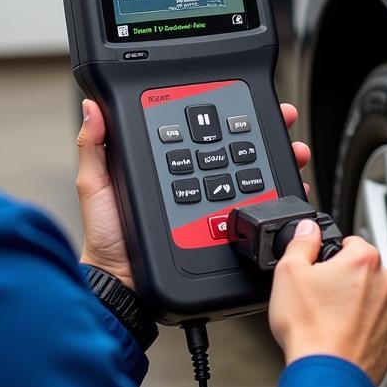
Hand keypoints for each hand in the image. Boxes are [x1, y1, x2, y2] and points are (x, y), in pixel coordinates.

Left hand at [76, 99, 312, 289]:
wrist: (124, 288)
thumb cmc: (107, 241)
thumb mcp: (97, 187)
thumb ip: (94, 147)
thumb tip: (92, 109)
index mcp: (167, 168)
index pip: (201, 132)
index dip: (224, 114)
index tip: (243, 98)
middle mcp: (194, 183)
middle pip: (236, 150)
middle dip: (265, 132)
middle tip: (283, 118)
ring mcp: (213, 207)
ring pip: (253, 177)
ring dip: (278, 161)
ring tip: (294, 150)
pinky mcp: (227, 232)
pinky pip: (256, 212)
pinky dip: (277, 200)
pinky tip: (290, 189)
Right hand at [268, 222, 386, 384]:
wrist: (325, 375)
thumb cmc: (310, 328)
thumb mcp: (288, 272)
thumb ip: (301, 242)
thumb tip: (307, 229)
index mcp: (364, 260)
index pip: (350, 242)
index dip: (330, 255)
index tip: (320, 270)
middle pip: (365, 270)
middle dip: (345, 279)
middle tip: (322, 296)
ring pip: (375, 298)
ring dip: (359, 303)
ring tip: (331, 318)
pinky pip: (380, 325)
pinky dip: (366, 328)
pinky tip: (343, 335)